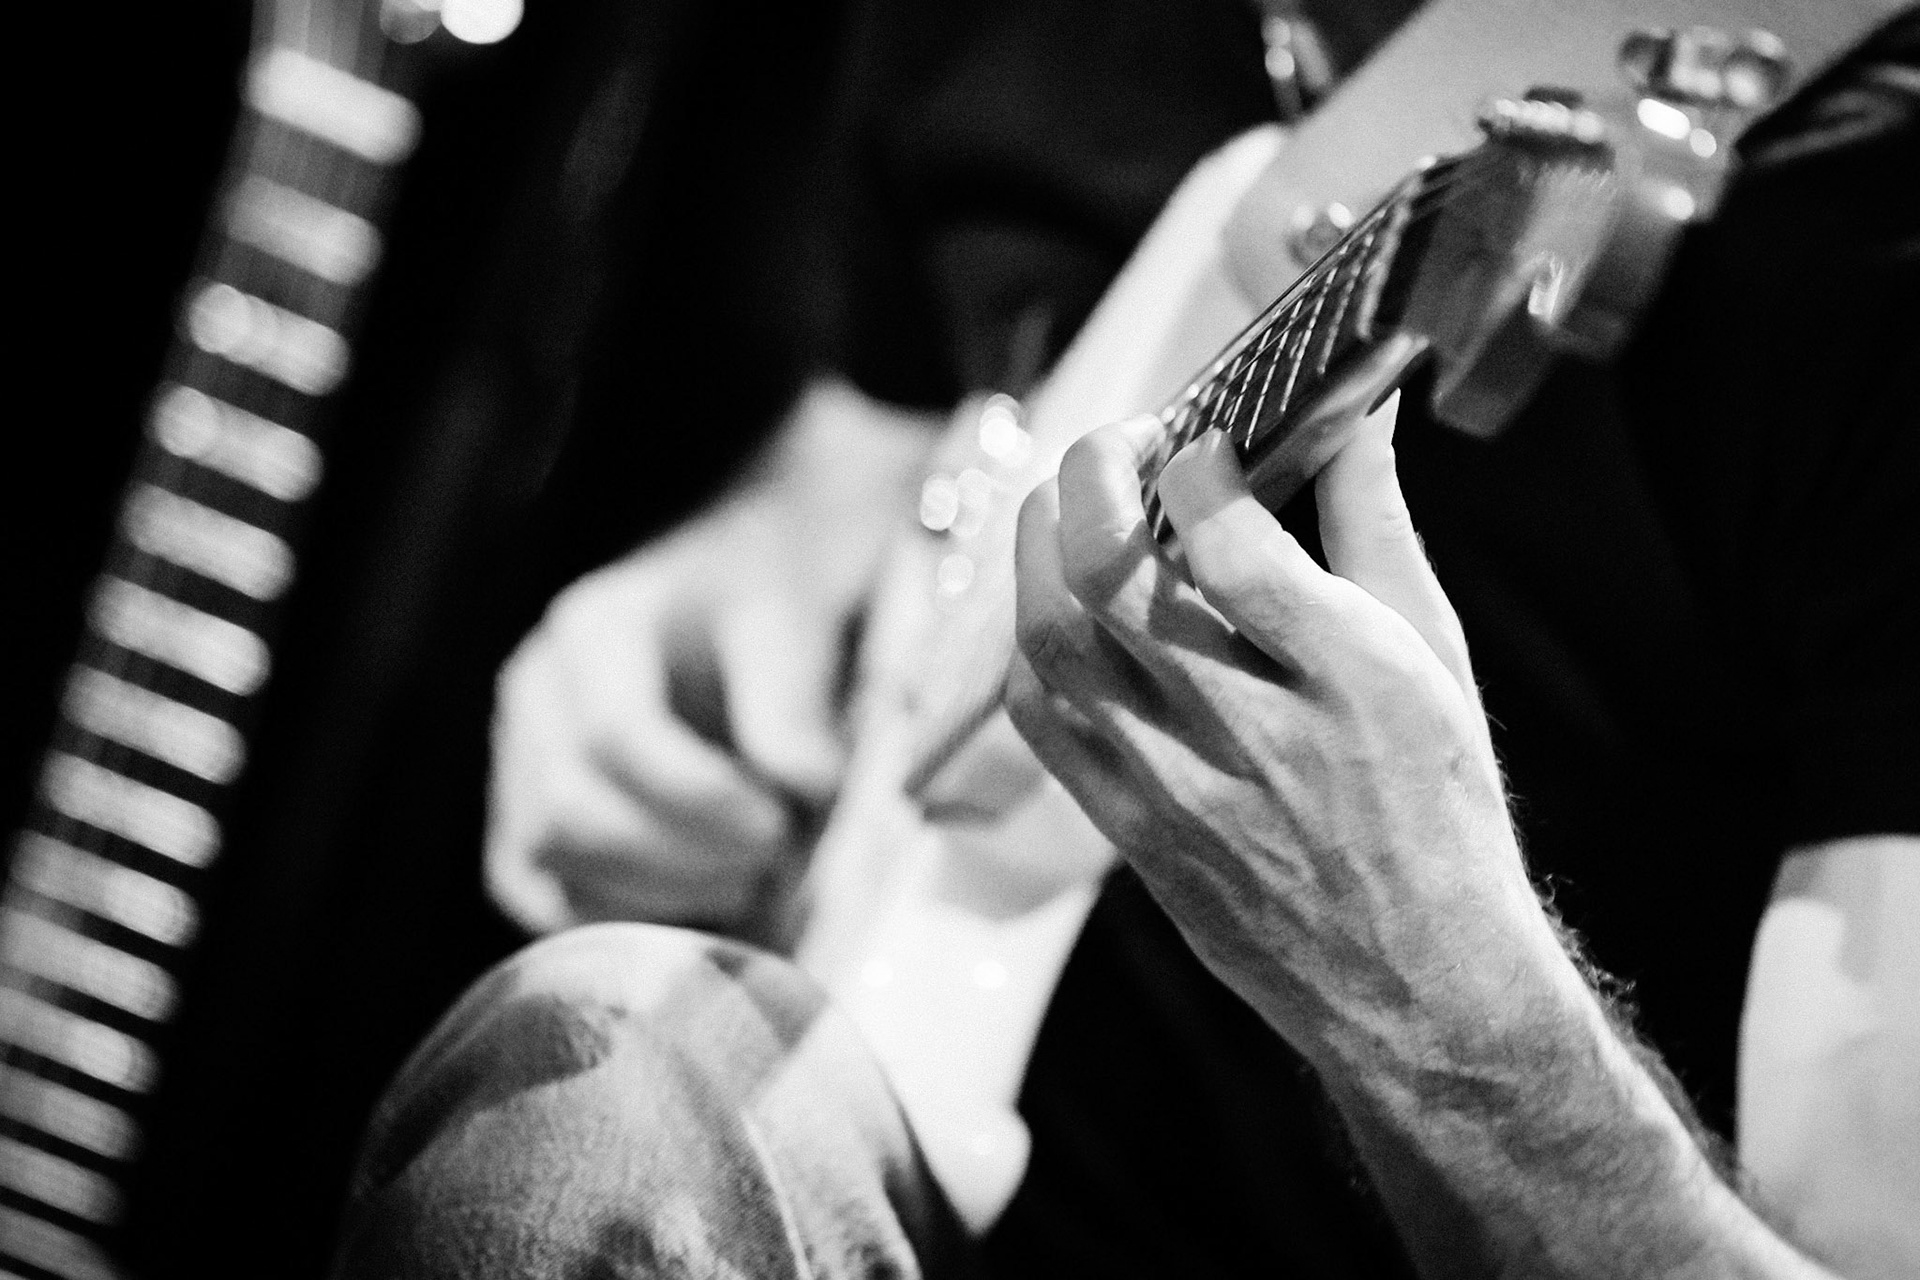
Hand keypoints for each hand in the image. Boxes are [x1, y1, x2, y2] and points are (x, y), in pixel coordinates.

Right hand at [487, 380, 935, 933]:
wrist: (762, 563)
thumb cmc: (777, 583)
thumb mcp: (797, 618)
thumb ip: (793, 700)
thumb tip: (805, 789)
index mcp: (596, 626)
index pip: (615, 735)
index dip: (699, 800)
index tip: (782, 826)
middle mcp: (538, 687)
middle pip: (568, 808)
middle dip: (678, 858)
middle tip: (773, 863)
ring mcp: (521, 750)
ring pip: (545, 857)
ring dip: (653, 893)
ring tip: (748, 880)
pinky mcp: (529, 808)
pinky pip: (540, 889)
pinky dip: (617, 915)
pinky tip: (699, 904)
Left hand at [1007, 397, 1560, 1053]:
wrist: (1417, 983)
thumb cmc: (1437, 811)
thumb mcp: (1436, 657)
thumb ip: (1379, 527)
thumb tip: (1359, 414)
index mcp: (1349, 675)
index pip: (1228, 538)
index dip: (1193, 462)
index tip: (1199, 438)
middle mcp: (1253, 731)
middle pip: (1113, 578)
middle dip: (1092, 476)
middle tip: (1116, 445)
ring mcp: (1177, 790)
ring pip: (1053, 644)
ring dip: (1040, 550)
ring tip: (1069, 508)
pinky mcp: (1132, 835)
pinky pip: (1041, 723)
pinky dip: (1032, 646)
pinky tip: (1058, 610)